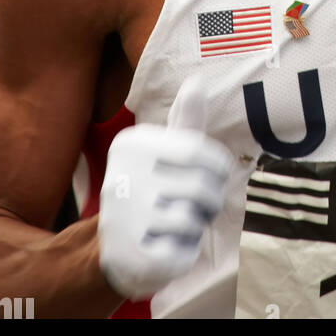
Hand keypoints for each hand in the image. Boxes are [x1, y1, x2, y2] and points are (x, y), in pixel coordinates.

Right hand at [98, 76, 234, 301]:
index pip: (197, 150)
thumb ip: (185, 121)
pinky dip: (186, 252)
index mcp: (131, 146)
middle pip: (201, 187)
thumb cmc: (154, 189)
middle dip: (211, 201)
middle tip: (200, 206)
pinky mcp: (130, 255)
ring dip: (196, 226)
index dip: (219, 168)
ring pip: (192, 220)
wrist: (117, 248)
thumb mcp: (166, 152)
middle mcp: (122, 178)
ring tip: (179, 225)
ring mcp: (123, 219)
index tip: (217, 176)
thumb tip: (196, 80)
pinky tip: (170, 247)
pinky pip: (183, 252)